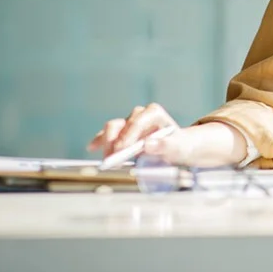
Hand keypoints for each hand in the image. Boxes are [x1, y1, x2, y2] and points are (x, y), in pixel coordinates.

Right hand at [87, 104, 248, 166]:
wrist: (179, 148)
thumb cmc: (180, 146)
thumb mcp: (178, 147)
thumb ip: (165, 146)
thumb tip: (148, 145)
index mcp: (154, 112)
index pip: (138, 121)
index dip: (129, 135)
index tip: (123, 150)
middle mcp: (139, 115)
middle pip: (121, 124)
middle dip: (115, 140)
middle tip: (113, 157)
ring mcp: (129, 124)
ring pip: (112, 129)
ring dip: (107, 143)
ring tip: (107, 158)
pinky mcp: (122, 134)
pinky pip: (108, 136)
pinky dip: (100, 141)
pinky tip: (92, 147)